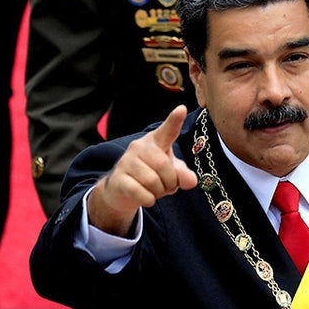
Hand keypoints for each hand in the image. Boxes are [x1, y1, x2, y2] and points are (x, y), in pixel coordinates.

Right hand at [86, 105, 198, 235]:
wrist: (122, 191)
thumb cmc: (152, 176)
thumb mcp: (171, 174)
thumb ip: (183, 175)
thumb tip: (191, 181)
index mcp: (155, 142)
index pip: (167, 131)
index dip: (174, 121)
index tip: (182, 109)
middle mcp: (139, 147)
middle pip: (164, 166)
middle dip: (170, 182)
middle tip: (165, 187)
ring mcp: (126, 162)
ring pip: (153, 181)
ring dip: (158, 193)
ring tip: (154, 191)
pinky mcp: (118, 179)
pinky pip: (141, 193)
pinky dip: (149, 200)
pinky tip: (146, 198)